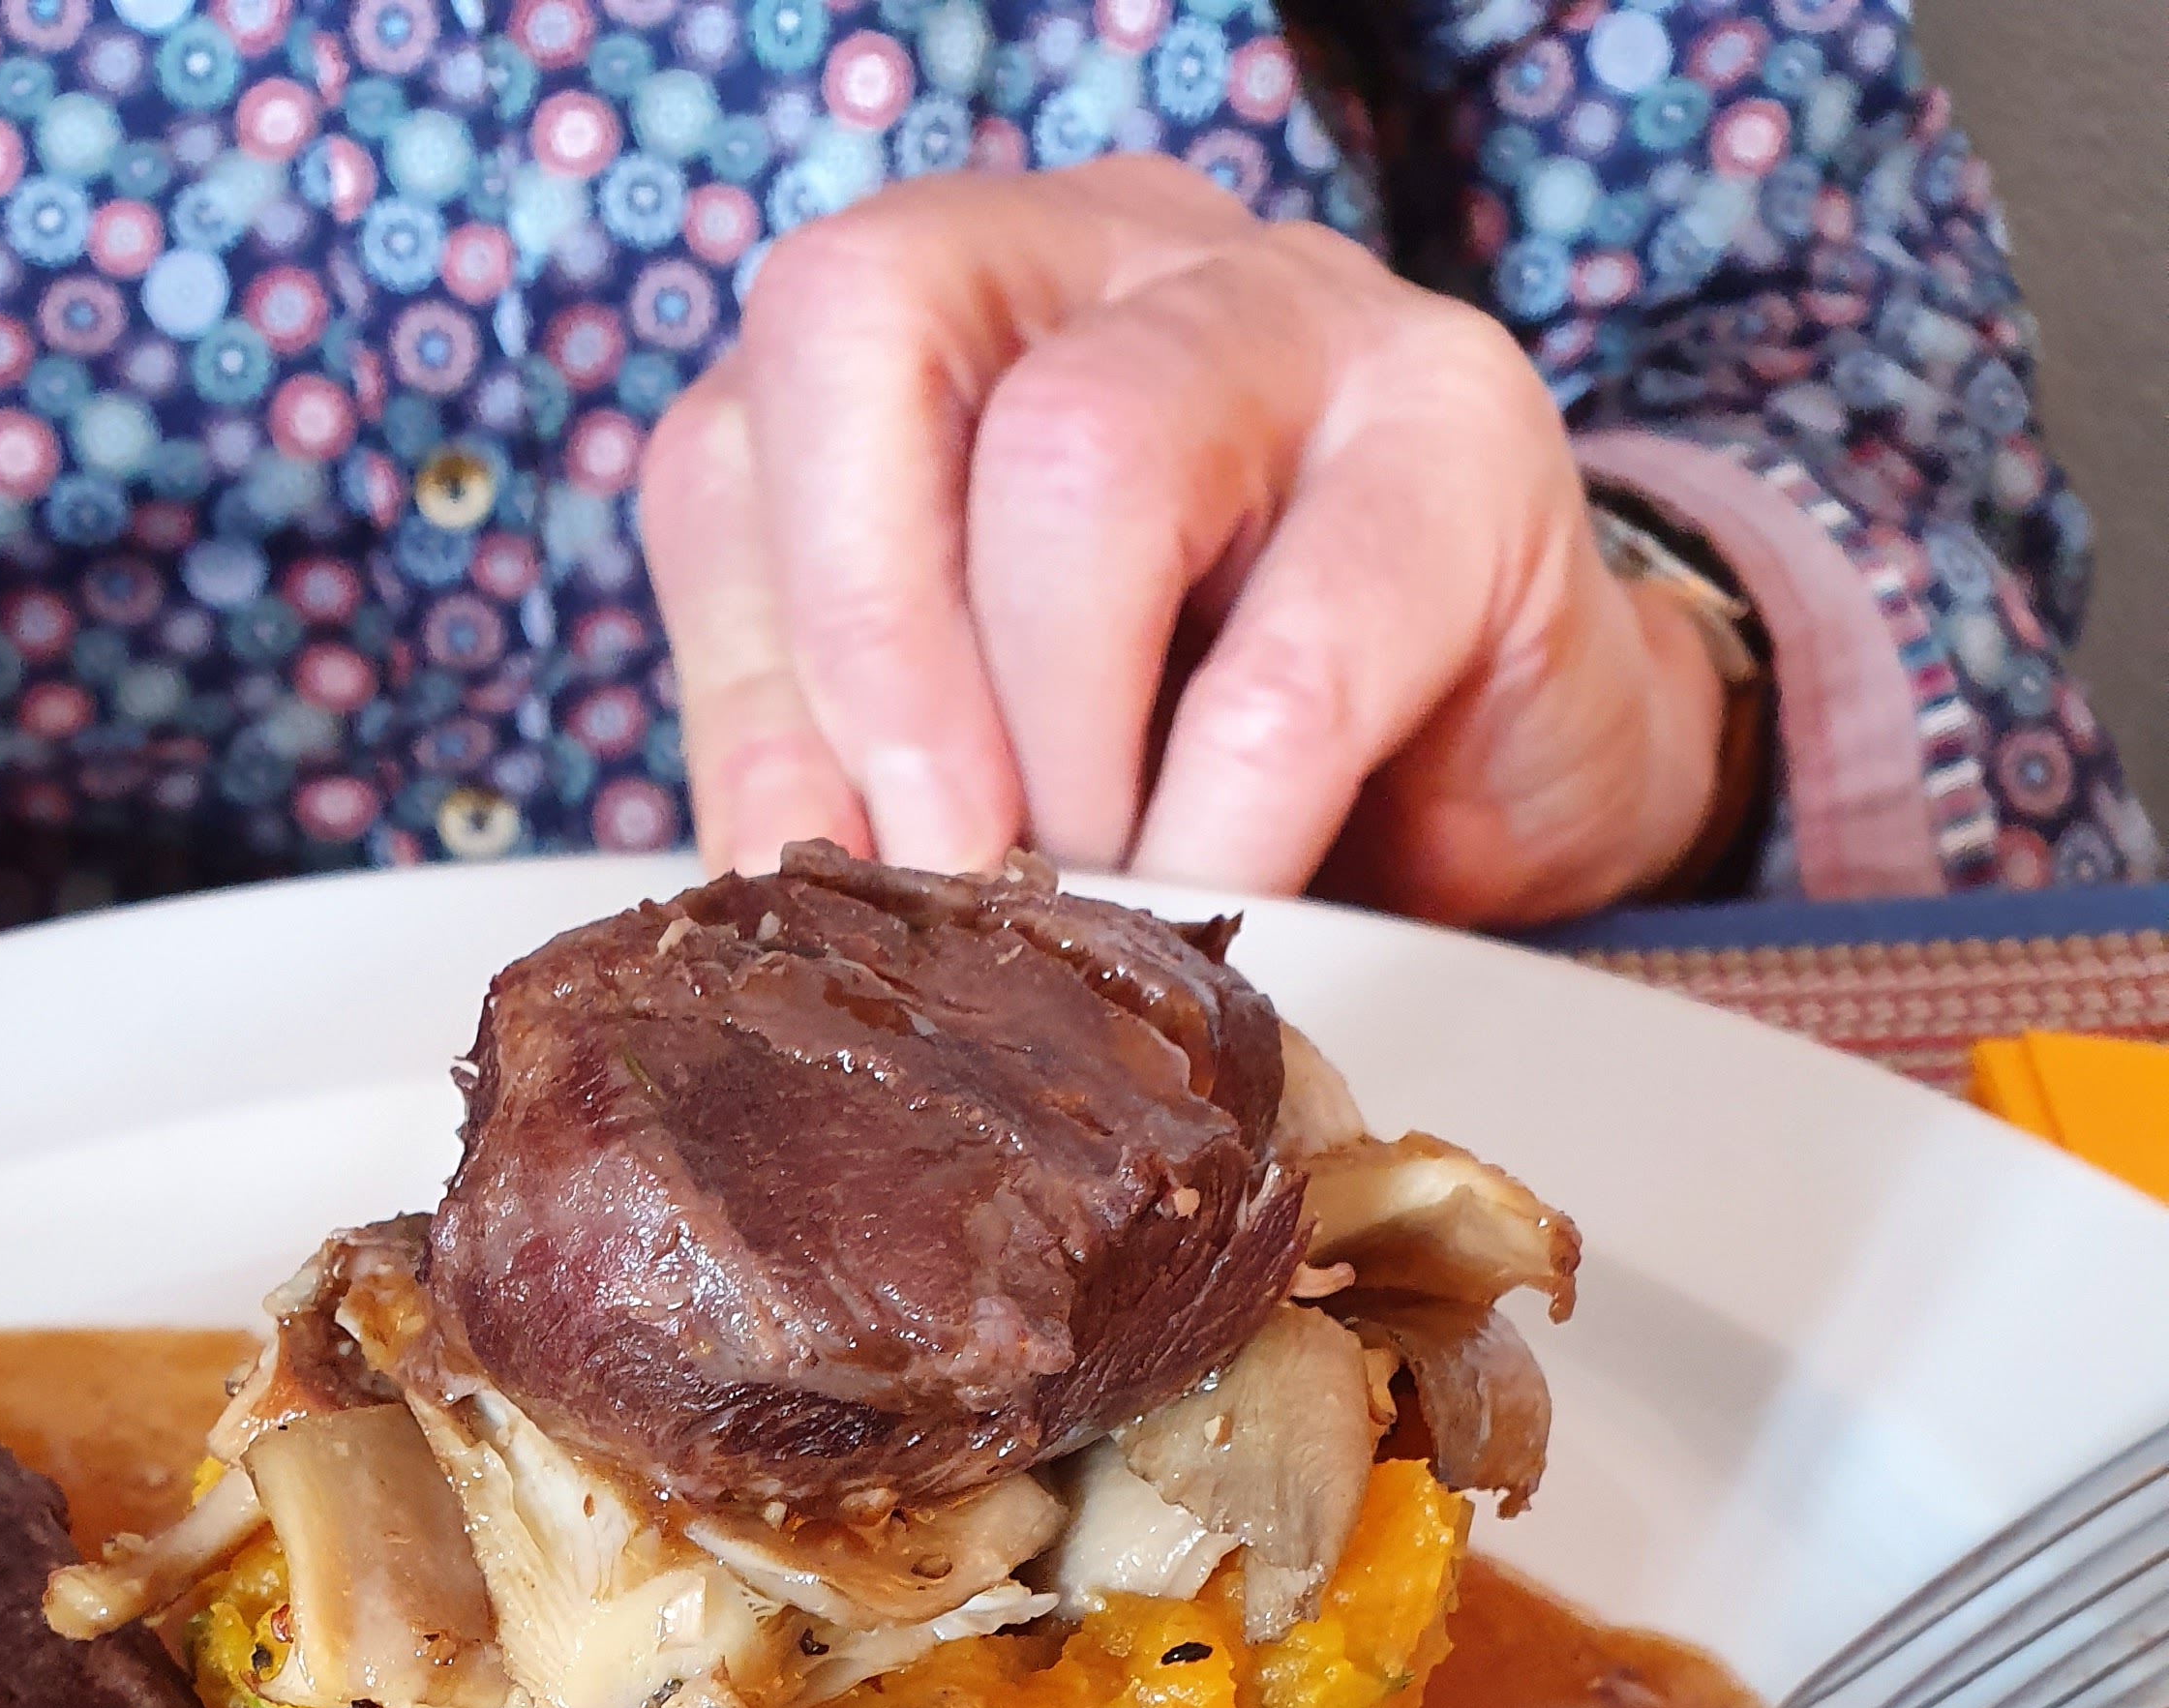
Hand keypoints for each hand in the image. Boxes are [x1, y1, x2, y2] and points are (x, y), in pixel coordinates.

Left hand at [639, 157, 1733, 926]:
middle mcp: (1096, 255)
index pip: (738, 428)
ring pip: (1082, 456)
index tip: (816, 889)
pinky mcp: (1461, 445)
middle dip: (868, 642)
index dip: (747, 681)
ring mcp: (1292, 310)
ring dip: (1057, 749)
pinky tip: (1221, 916)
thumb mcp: (991, 761)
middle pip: (871, 324)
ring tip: (1093, 901)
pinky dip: (1222, 835)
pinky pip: (1293, 663)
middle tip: (938, 870)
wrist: (1503, 771)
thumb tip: (755, 903)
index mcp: (937, 322)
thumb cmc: (1208, 756)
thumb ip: (855, 783)